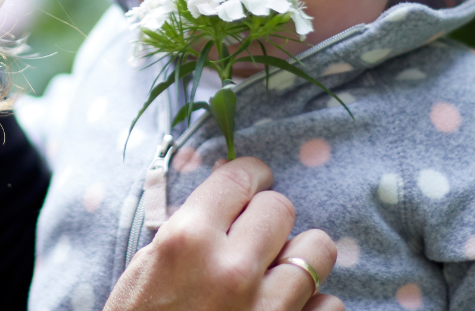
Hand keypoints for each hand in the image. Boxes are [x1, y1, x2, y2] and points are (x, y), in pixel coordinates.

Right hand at [103, 157, 342, 310]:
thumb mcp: (145, 273)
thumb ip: (187, 234)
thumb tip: (227, 203)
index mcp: (186, 240)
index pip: (240, 177)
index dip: (249, 178)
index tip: (251, 187)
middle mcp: (231, 268)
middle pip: (280, 208)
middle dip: (270, 221)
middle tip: (257, 238)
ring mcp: (266, 308)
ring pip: (317, 250)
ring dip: (298, 261)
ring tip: (276, 275)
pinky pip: (330, 305)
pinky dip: (314, 308)